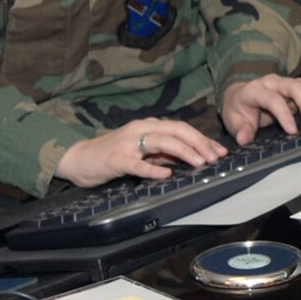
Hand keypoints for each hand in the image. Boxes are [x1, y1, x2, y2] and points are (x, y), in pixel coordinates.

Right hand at [54, 119, 226, 187]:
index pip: (181, 128)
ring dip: (184, 152)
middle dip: (199, 143)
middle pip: (176, 130)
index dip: (202, 139)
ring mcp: (128, 143)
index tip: (219, 151)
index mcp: (148, 126)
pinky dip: (154, 168)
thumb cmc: (112, 155)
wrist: (80, 159)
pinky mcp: (117, 159)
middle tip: (215, 157)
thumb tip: (190, 156)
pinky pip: (139, 163)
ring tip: (200, 162)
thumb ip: (162, 151)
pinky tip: (166, 173)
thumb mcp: (141, 150)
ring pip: (161, 142)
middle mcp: (140, 129)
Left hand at [222, 74, 300, 144]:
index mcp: (255, 90)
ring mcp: (285, 84)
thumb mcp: (233, 120)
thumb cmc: (239, 108)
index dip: (284, 114)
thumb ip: (240, 129)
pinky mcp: (296, 89)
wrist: (240, 96)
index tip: (292, 131)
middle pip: (295, 86)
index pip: (273, 99)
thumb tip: (244, 138)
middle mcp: (272, 83)